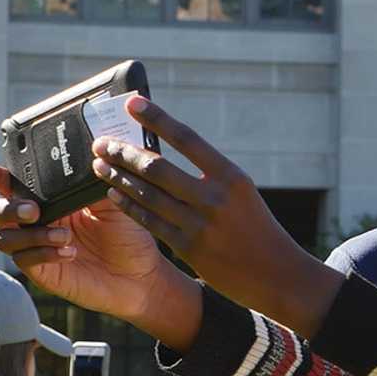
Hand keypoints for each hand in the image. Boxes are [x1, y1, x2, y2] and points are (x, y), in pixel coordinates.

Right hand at [0, 162, 187, 322]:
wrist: (142, 274)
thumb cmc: (127, 235)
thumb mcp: (114, 202)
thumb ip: (95, 181)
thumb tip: (90, 153)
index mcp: (47, 199)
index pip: (9, 184)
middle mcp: (34, 221)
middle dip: (3, 208)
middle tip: (32, 210)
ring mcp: (34, 247)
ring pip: (4, 238)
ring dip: (32, 234)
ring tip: (66, 237)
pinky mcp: (42, 271)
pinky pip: (24, 260)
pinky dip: (44, 252)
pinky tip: (70, 252)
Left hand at [92, 96, 340, 336]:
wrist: (275, 272)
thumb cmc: (255, 228)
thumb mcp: (240, 194)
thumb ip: (208, 177)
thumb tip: (163, 155)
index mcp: (232, 177)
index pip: (187, 138)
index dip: (157, 118)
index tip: (133, 103)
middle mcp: (215, 197)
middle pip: (157, 166)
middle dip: (123, 152)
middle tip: (101, 143)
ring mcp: (199, 223)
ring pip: (147, 193)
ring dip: (118, 177)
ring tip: (100, 166)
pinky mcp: (187, 246)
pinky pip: (148, 220)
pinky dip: (127, 204)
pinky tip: (113, 194)